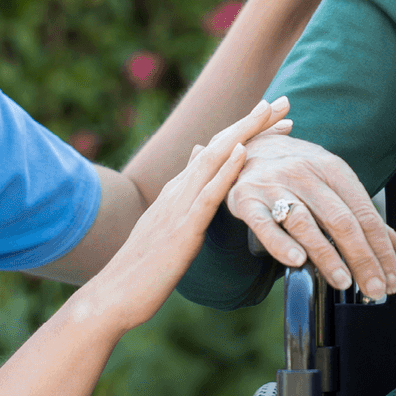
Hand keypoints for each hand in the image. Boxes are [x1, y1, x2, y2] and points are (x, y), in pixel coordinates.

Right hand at [81, 97, 290, 329]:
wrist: (113, 295)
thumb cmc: (143, 269)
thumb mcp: (167, 226)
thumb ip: (183, 195)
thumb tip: (196, 158)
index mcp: (177, 190)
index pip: (215, 151)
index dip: (245, 131)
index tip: (273, 117)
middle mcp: (177, 189)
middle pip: (218, 144)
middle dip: (251, 121)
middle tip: (282, 101)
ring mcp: (178, 206)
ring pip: (214, 159)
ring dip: (244, 132)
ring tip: (269, 111)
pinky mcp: (182, 229)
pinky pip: (207, 194)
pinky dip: (226, 170)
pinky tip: (243, 151)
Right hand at [226, 133, 395, 299]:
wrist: (249, 145)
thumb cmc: (297, 170)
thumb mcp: (332, 181)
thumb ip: (361, 213)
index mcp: (332, 169)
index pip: (364, 214)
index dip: (381, 250)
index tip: (391, 280)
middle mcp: (305, 173)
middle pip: (340, 220)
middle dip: (362, 258)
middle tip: (374, 289)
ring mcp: (274, 185)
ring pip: (305, 224)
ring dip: (327, 256)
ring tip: (344, 282)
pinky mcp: (246, 199)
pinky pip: (264, 224)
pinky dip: (281, 244)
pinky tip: (297, 262)